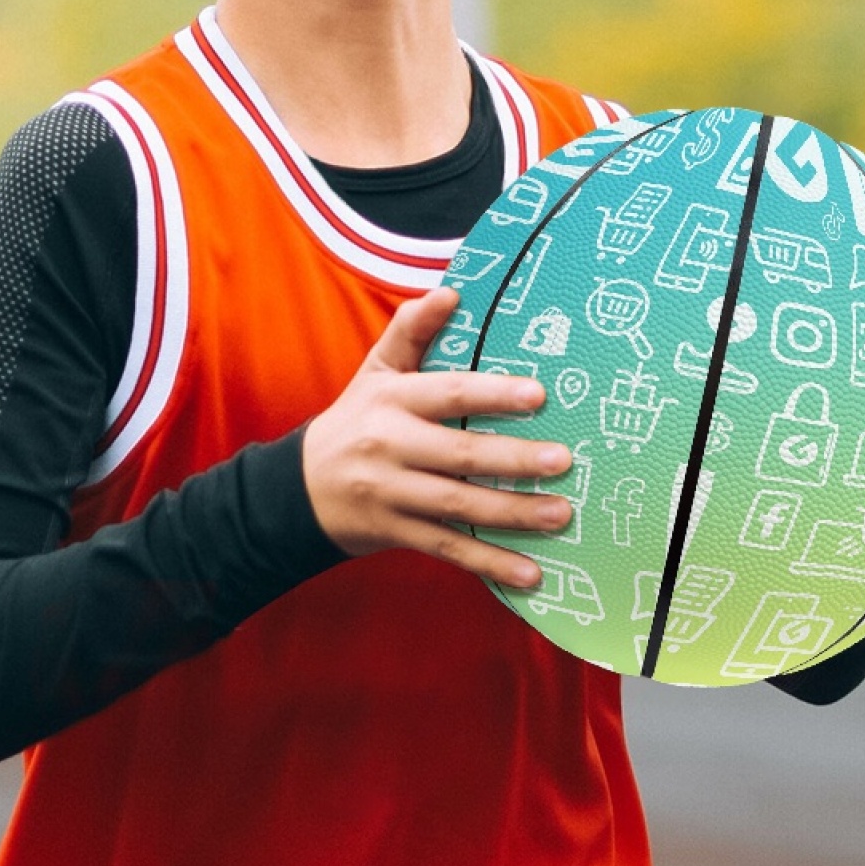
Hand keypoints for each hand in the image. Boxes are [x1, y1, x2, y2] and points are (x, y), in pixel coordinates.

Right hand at [303, 288, 572, 588]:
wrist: (299, 489)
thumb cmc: (356, 421)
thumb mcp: (375, 372)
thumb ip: (411, 331)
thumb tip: (450, 291)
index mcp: (391, 400)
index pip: (447, 393)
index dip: (491, 394)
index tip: (539, 396)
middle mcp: (390, 447)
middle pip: (459, 454)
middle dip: (514, 459)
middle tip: (564, 461)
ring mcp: (392, 494)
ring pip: (458, 506)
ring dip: (513, 514)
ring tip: (561, 514)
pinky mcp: (397, 533)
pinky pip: (449, 549)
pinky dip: (490, 564)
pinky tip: (531, 574)